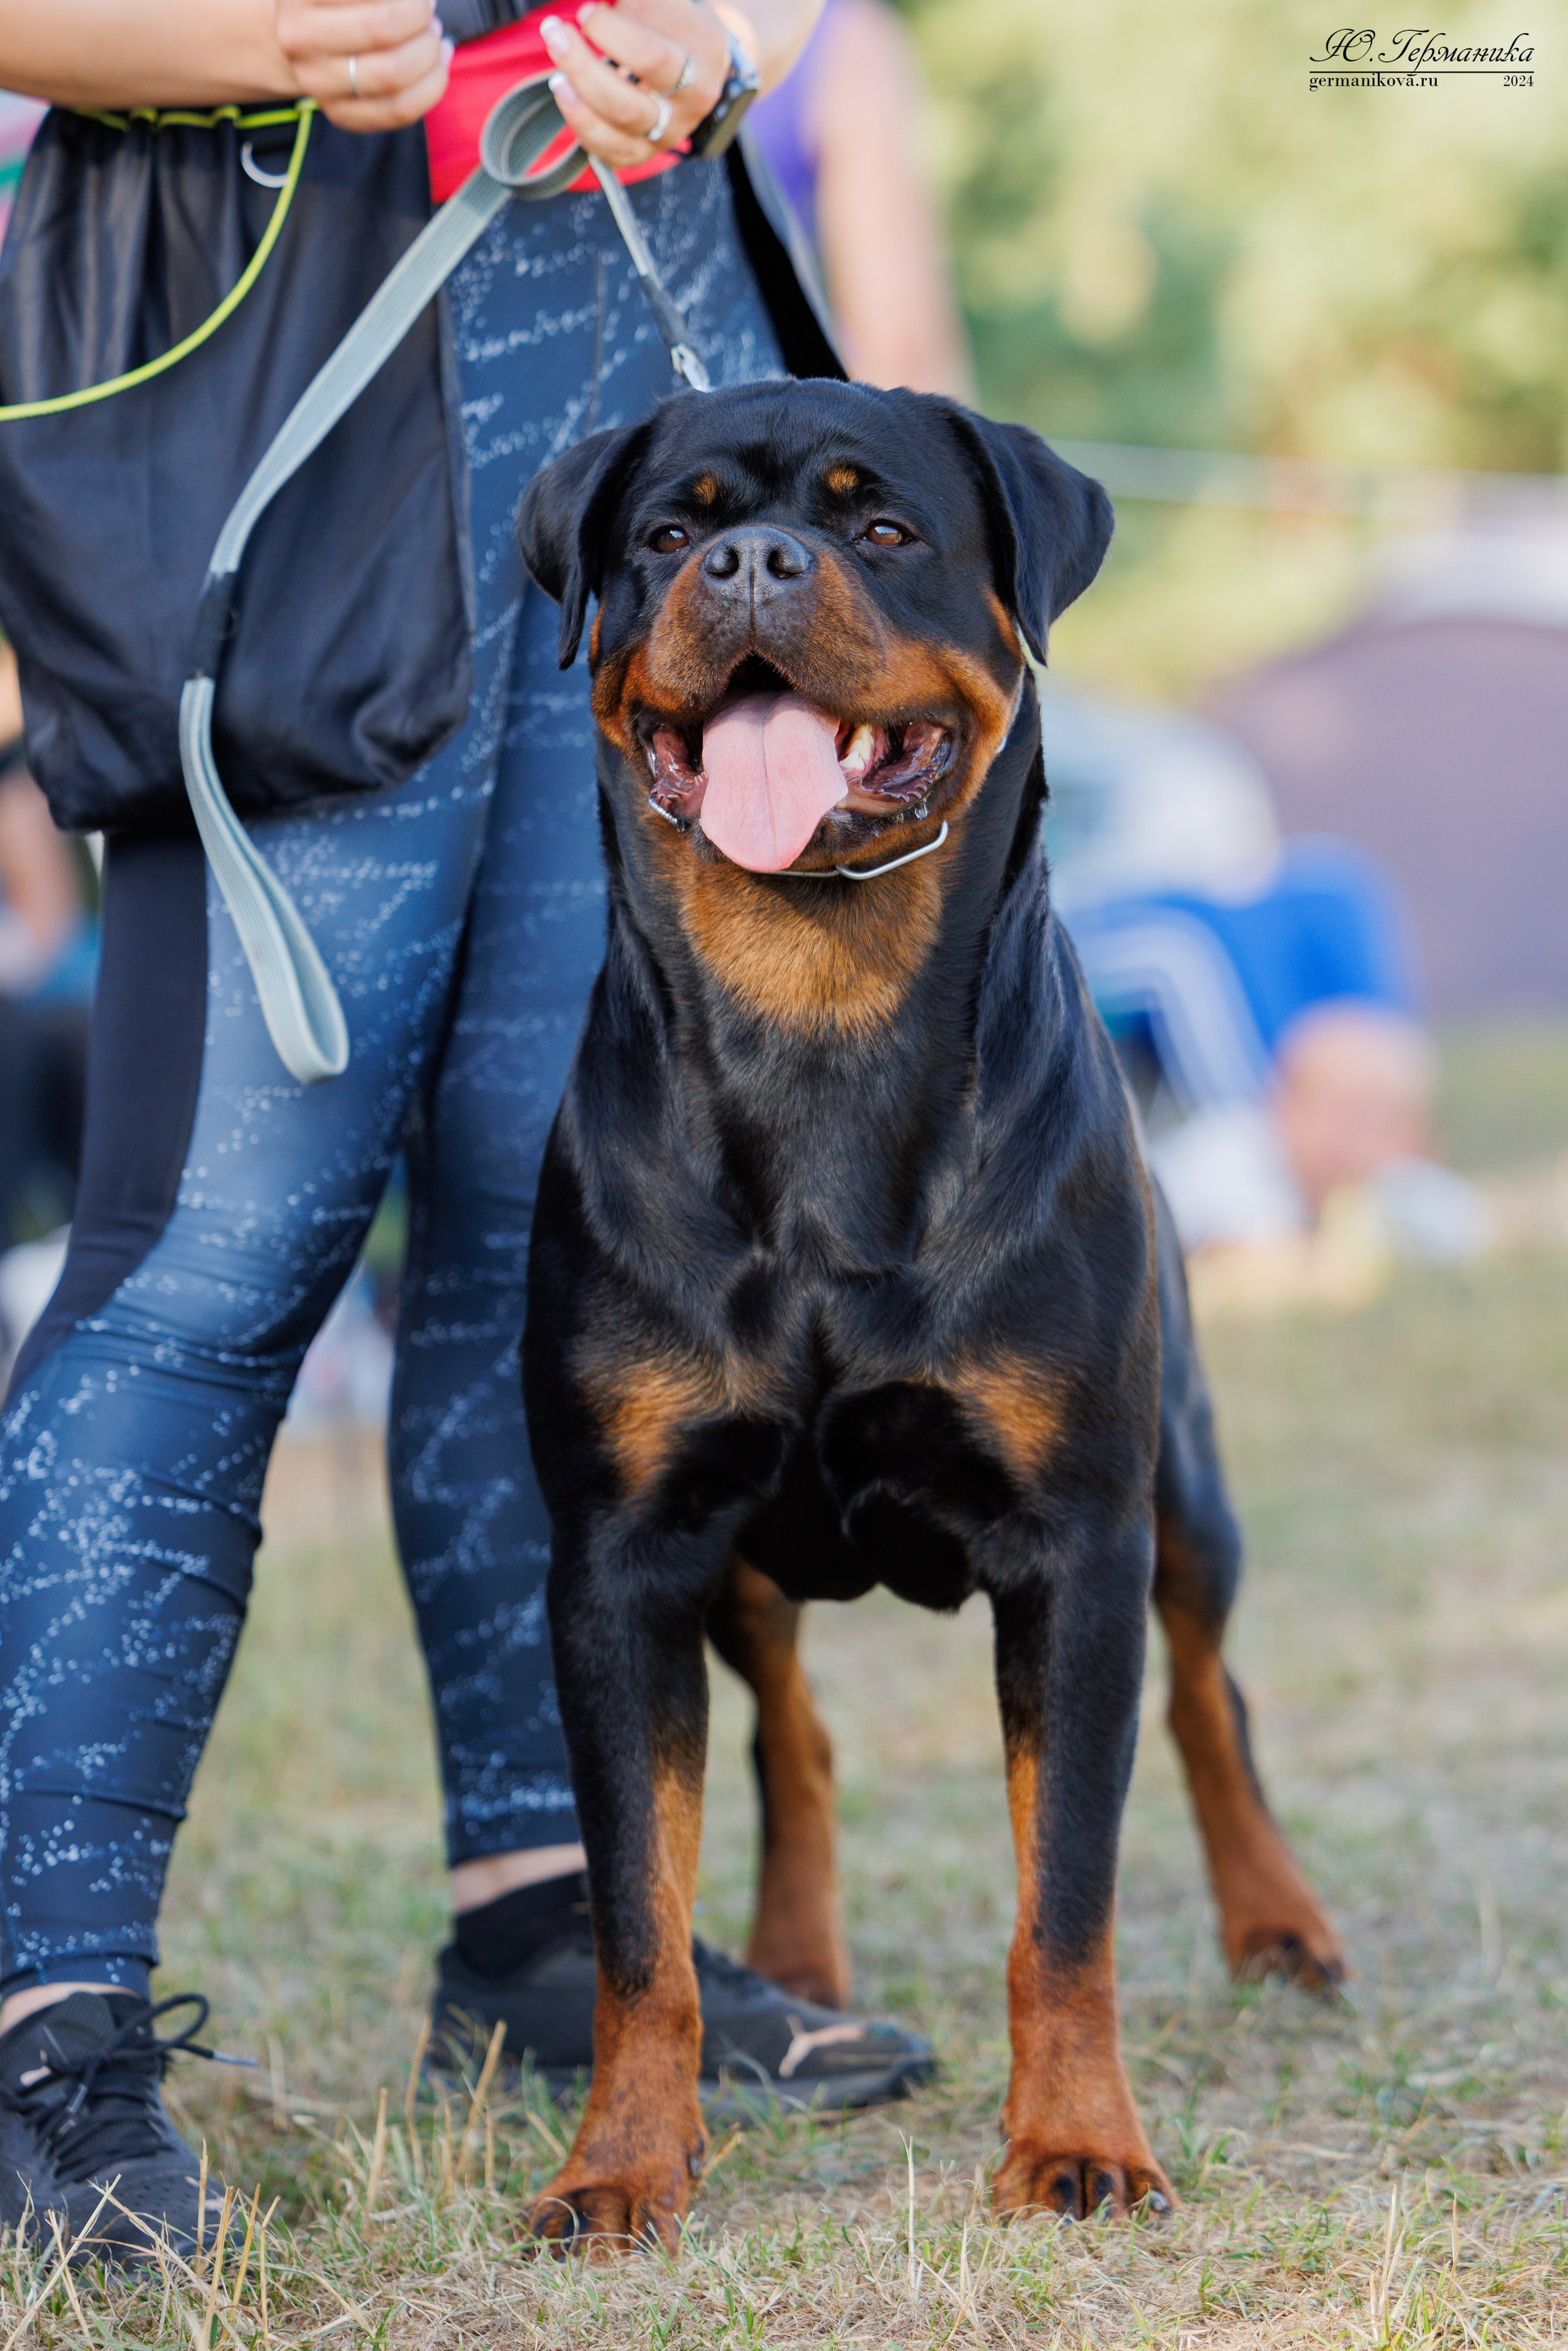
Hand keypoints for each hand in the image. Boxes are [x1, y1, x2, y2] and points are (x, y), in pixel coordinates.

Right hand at [276, 0, 451, 128]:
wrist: (300, 38)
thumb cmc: (334, 2)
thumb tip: (424, 1)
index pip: (376, 5)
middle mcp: (301, 39)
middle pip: (384, 29)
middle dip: (420, 18)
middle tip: (428, 11)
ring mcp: (317, 83)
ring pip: (394, 77)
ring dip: (429, 54)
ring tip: (434, 37)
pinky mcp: (339, 114)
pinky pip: (399, 111)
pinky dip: (431, 87)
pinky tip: (440, 64)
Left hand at [540, 0, 732, 169]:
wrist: (697, 57)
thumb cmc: (674, 21)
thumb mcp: (664, 2)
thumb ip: (635, 3)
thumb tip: (590, 11)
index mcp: (701, 64)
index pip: (650, 58)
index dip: (610, 36)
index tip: (584, 14)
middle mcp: (687, 109)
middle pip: (628, 106)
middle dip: (583, 69)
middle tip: (555, 35)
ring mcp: (666, 136)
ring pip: (616, 135)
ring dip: (577, 103)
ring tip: (556, 74)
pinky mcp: (644, 152)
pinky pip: (608, 152)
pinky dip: (581, 126)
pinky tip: (565, 94)